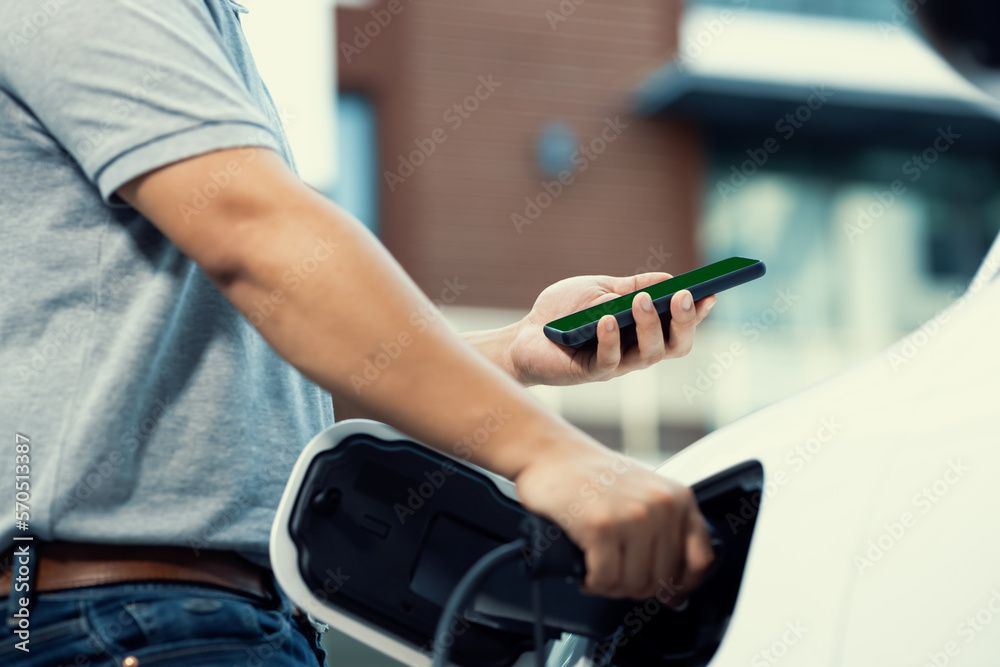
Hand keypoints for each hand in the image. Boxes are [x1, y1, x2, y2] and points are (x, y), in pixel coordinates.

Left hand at [508, 273, 715, 385]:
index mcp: (643, 330)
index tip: (710, 293)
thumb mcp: (599, 290)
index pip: (679, 325)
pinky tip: (607, 320)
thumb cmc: (563, 313)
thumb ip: (630, 286)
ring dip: (650, 326)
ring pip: (649, 355)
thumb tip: (668, 278)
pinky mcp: (591, 373)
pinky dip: (611, 340)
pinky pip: (610, 361)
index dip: (698, 313)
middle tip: (685, 296)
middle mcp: (637, 351)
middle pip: (676, 346)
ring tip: (643, 301)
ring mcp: (617, 364)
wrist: (525, 334)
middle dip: (685, 322)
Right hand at [515, 440, 714, 599]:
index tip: (667, 592)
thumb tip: (674, 593)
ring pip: (633, 584)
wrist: (550, 453)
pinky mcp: (601, 527)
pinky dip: (592, 582)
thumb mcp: (643, 493)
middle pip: (661, 579)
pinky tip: (585, 567)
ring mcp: (632, 516)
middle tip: (614, 573)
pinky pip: (605, 579)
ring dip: (610, 586)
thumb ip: (664, 534)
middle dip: (634, 586)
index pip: (701, 559)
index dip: (682, 585)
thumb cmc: (591, 474)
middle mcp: (661, 506)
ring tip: (597, 568)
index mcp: (678, 497)